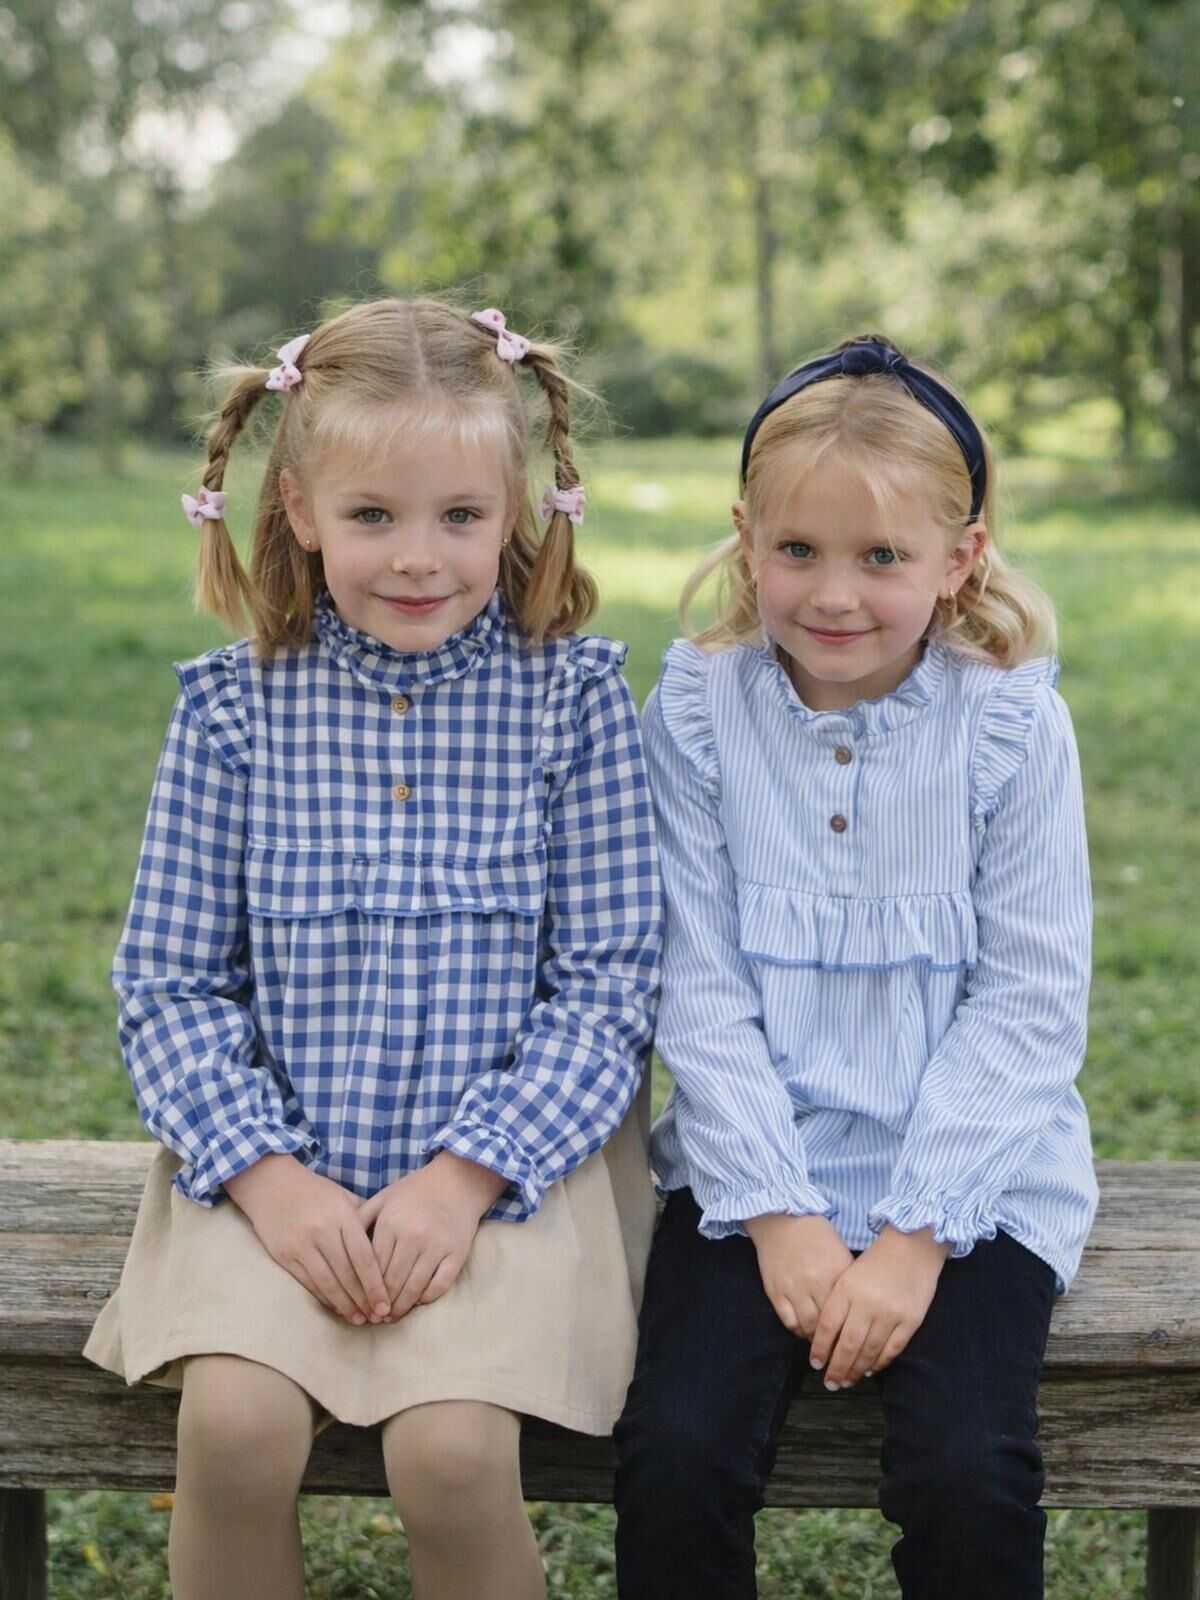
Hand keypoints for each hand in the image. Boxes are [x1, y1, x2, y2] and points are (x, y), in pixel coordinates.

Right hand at [224, 1154, 390, 1325]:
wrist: (270, 1184)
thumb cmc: (315, 1192)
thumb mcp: (344, 1197)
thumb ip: (364, 1220)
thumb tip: (388, 1248)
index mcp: (342, 1216)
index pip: (363, 1257)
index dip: (376, 1284)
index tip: (386, 1305)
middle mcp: (322, 1232)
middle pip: (347, 1274)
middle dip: (364, 1300)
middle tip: (378, 1318)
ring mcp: (301, 1245)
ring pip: (327, 1283)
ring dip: (345, 1305)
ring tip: (359, 1319)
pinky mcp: (284, 1256)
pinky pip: (308, 1283)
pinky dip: (324, 1298)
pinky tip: (336, 1307)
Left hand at [358, 1153, 508, 1320]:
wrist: (458, 1181)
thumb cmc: (415, 1191)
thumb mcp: (384, 1198)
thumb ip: (361, 1219)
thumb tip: (339, 1246)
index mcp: (391, 1223)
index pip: (372, 1267)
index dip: (364, 1289)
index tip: (359, 1305)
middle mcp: (413, 1236)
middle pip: (391, 1282)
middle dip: (381, 1304)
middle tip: (373, 1318)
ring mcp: (437, 1246)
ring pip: (413, 1288)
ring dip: (401, 1307)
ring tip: (392, 1317)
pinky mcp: (457, 1254)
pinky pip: (439, 1285)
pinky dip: (426, 1298)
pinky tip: (416, 1302)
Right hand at [744, 1212, 854, 1337]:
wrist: (782, 1219)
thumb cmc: (816, 1235)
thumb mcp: (840, 1253)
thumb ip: (849, 1282)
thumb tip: (857, 1312)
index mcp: (836, 1273)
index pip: (848, 1314)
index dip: (852, 1334)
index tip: (858, 1346)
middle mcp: (815, 1283)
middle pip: (829, 1326)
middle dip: (835, 1345)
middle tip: (841, 1356)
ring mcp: (793, 1288)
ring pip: (808, 1328)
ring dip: (816, 1342)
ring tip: (824, 1348)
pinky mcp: (775, 1291)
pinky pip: (788, 1321)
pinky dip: (798, 1332)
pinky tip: (805, 1333)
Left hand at [809, 1225, 950, 1388]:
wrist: (912, 1246)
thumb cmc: (876, 1261)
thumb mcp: (849, 1275)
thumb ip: (838, 1303)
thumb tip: (826, 1338)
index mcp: (847, 1289)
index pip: (828, 1326)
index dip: (820, 1348)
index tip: (815, 1363)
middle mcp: (867, 1303)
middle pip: (847, 1344)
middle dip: (836, 1368)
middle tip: (830, 1383)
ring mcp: (890, 1313)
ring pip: (869, 1351)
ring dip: (856, 1370)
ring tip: (847, 1381)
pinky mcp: (910, 1320)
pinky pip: (892, 1349)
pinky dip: (879, 1363)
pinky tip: (869, 1370)